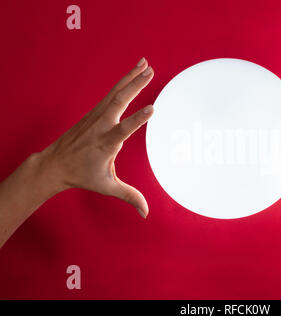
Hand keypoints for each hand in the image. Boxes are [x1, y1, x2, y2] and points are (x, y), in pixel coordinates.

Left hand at [38, 57, 153, 217]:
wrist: (55, 163)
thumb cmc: (82, 175)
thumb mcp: (107, 186)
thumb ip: (129, 196)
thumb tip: (146, 213)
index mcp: (105, 144)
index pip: (123, 130)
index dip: (137, 120)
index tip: (152, 108)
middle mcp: (101, 126)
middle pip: (119, 102)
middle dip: (135, 86)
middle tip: (151, 72)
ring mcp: (96, 116)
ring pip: (115, 93)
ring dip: (130, 78)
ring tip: (146, 64)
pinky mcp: (95, 112)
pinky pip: (111, 94)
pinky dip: (123, 82)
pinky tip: (133, 73)